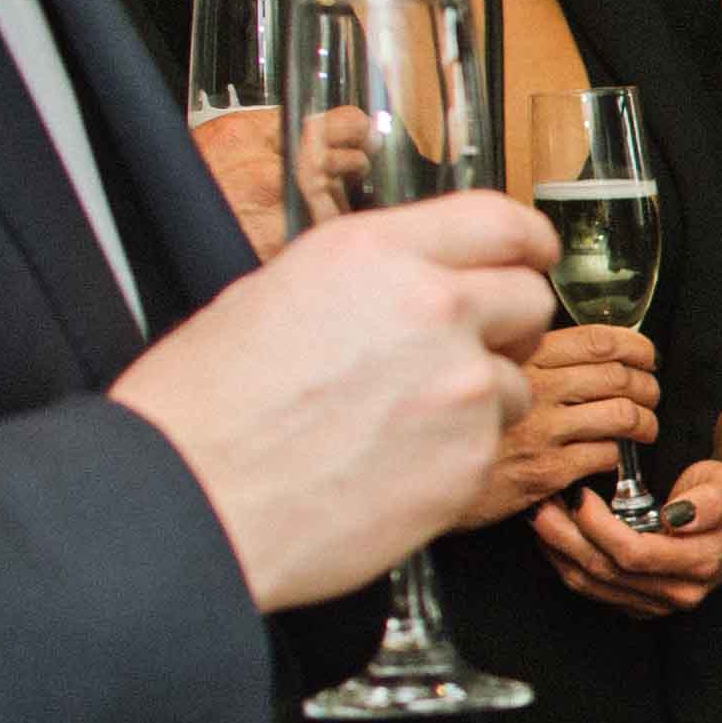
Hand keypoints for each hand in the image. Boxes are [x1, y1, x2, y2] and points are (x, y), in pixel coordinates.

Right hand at [112, 191, 555, 611]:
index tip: (531, 256)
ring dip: (481, 397)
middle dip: (508, 322)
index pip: (501, 221)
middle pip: (530, 298)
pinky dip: (457, 454)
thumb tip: (408, 286)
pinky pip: (490, 445)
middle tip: (469, 348)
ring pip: (516, 381)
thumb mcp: (273, 294)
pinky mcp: (470, 459)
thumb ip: (367, 283)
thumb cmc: (203, 409)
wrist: (191, 501)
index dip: (525, 242)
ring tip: (402, 422)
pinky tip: (393, 465)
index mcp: (377, 254)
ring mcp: (462, 387)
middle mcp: (433, 310)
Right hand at [462, 323, 654, 527]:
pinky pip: (605, 455)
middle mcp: (533, 387)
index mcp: (519, 355)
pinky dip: (617, 455)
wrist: (411, 475)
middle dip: (647, 385)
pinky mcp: (545, 471)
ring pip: (622, 415)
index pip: (597, 340)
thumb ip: (520, 354)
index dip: (636, 346)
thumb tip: (575, 349)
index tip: (645, 355)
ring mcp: (540, 430)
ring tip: (643, 427)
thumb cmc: (444, 422)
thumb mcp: (475, 368)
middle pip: (618, 376)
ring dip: (645, 421)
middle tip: (650, 394)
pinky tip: (607, 455)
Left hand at [535, 458, 721, 617]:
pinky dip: (565, 562)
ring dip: (558, 550)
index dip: (600, 527)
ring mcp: (657, 604)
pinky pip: (591, 589)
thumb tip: (679, 515)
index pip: (636, 553)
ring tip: (540, 516)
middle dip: (566, 536)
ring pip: (591, 584)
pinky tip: (554, 537)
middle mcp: (678, 592)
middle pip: (605, 571)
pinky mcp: (639, 605)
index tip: (581, 496)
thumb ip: (710, 500)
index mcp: (700, 563)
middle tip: (542, 503)